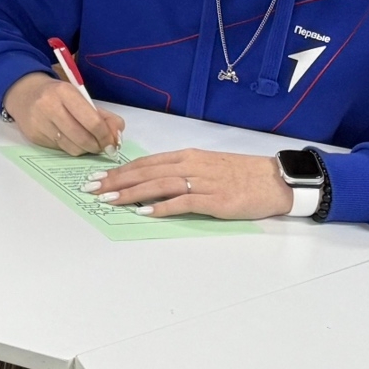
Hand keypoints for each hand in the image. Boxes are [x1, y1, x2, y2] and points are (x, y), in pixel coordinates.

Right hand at [4, 71, 124, 155]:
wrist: (23, 92)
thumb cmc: (57, 95)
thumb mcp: (80, 97)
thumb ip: (103, 116)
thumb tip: (117, 136)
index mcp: (65, 92)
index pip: (93, 122)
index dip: (106, 136)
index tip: (112, 143)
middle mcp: (49, 107)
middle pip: (83, 138)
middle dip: (97, 146)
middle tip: (102, 147)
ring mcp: (39, 123)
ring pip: (72, 148)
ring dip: (85, 149)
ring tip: (87, 143)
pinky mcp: (34, 136)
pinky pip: (60, 149)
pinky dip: (70, 147)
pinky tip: (70, 139)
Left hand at [83, 148, 293, 219]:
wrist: (275, 180)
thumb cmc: (241, 174)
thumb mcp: (207, 165)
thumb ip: (181, 170)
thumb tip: (152, 180)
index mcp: (187, 156)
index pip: (146, 162)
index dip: (120, 170)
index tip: (98, 177)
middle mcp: (191, 165)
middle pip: (146, 172)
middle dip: (116, 181)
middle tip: (92, 189)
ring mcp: (203, 182)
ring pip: (159, 185)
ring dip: (131, 193)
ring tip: (109, 200)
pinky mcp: (215, 199)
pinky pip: (183, 202)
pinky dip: (162, 207)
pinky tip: (144, 212)